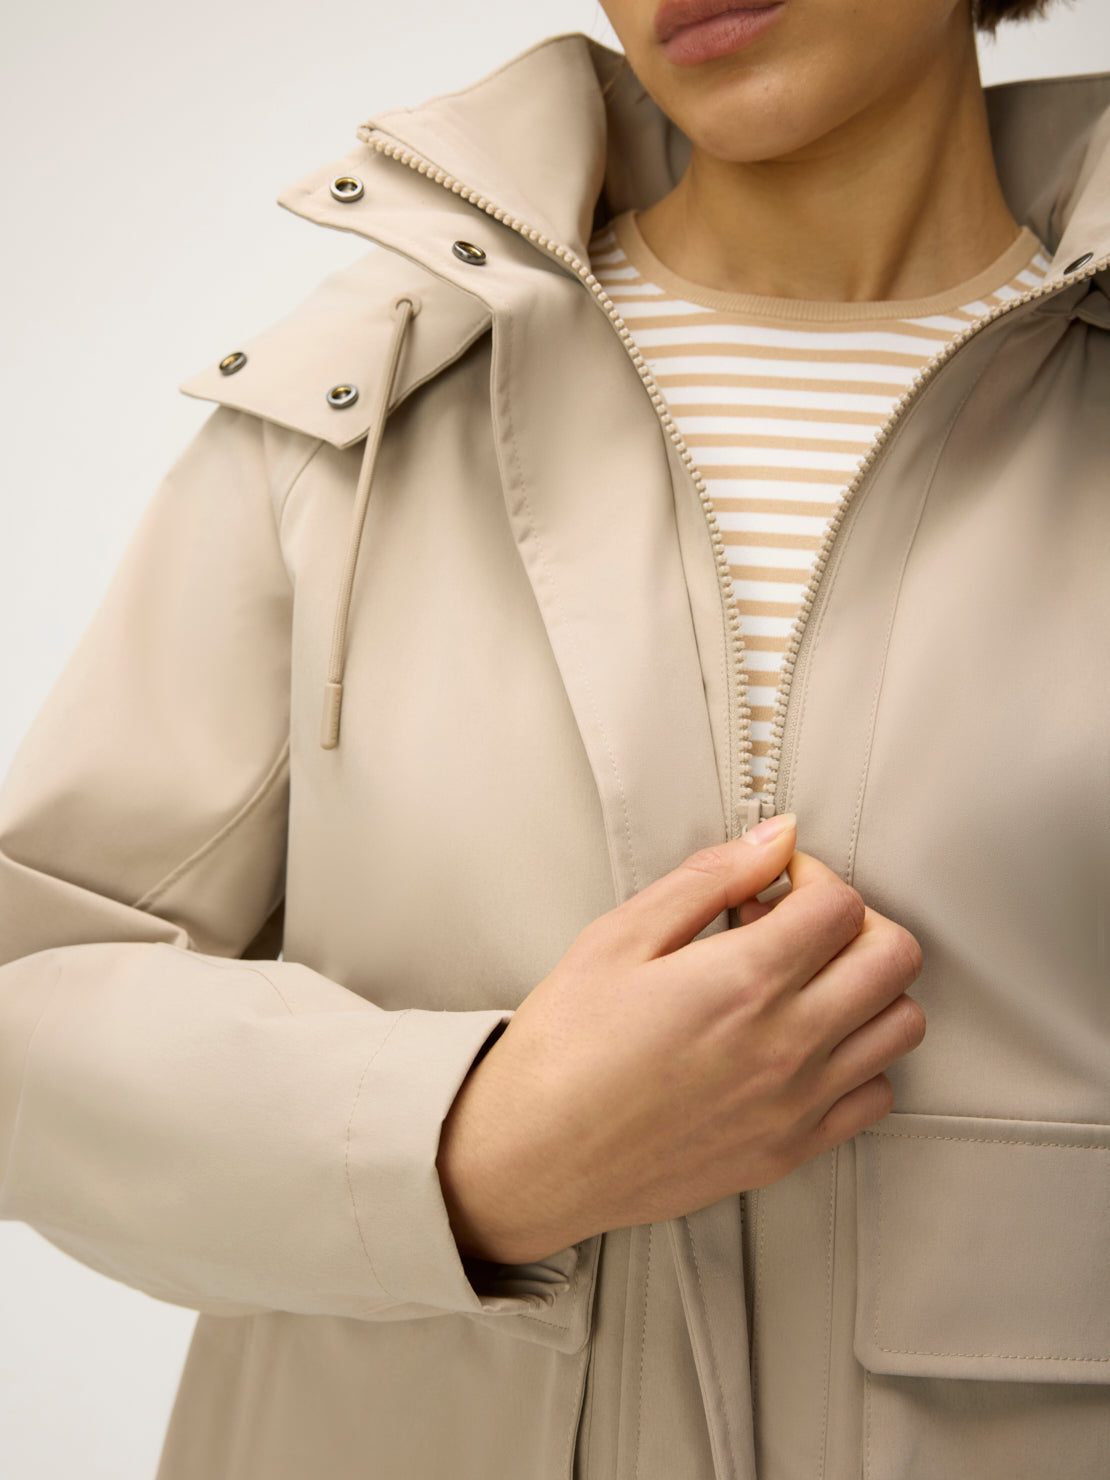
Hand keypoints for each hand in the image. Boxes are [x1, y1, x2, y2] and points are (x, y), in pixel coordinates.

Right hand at [437, 816, 924, 1264]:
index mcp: (744, 981)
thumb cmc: (563, 1049)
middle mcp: (788, 1044)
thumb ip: (707, 878)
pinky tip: (804, 1044)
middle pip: (895, 958)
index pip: (844, 904)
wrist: (533, 1157)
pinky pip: (876, 1095)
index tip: (775, 885)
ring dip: (866, 988)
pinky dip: (858, 1060)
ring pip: (901, 1026)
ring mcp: (797, 1104)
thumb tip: (774, 839)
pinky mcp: (790, 1151)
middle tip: (798, 926)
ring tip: (804, 982)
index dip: (812, 877)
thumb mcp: (618, 937)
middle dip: (856, 923)